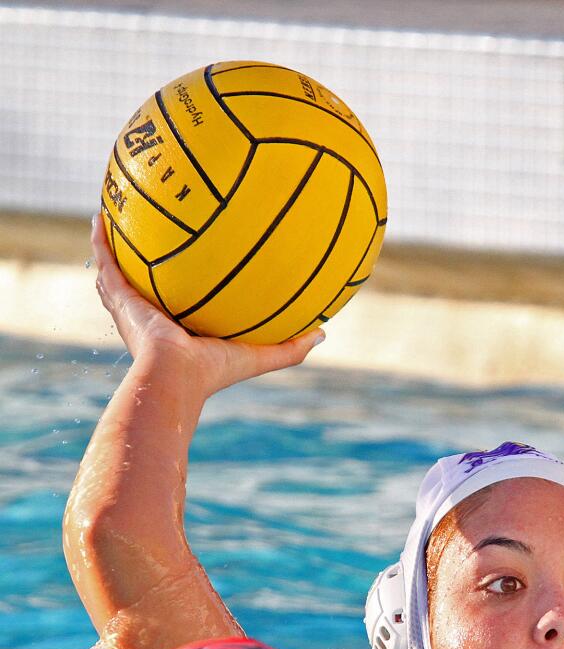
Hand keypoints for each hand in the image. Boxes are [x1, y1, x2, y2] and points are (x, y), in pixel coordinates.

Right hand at [91, 215, 324, 396]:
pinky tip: (99, 216)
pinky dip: (101, 242)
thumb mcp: (260, 356)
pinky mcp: (122, 301)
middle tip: (146, 242)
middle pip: (144, 289)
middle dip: (143, 268)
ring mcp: (133, 310)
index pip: (179, 307)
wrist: (176, 378)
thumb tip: (324, 334)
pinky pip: (107, 264)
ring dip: (115, 251)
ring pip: (119, 275)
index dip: (182, 291)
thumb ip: (290, 346)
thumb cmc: (214, 372)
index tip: (191, 272)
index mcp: (179, 333)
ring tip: (112, 221)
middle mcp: (152, 320)